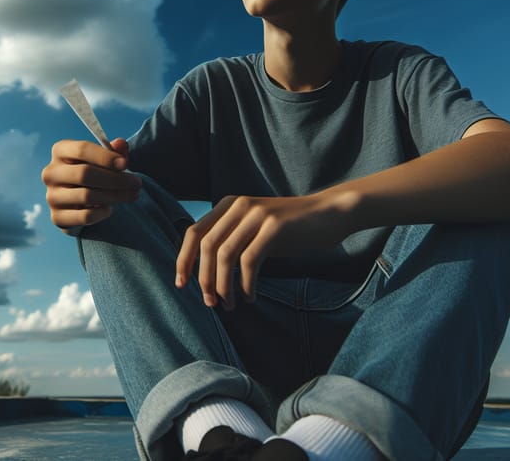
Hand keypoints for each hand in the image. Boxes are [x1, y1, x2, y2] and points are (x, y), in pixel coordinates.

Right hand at [41, 138, 141, 232]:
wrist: (79, 199)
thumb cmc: (94, 171)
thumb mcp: (104, 158)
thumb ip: (114, 151)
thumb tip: (121, 144)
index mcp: (60, 151)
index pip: (82, 149)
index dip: (105, 156)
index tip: (125, 164)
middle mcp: (51, 173)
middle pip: (85, 174)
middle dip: (116, 179)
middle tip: (137, 183)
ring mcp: (52, 196)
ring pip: (87, 196)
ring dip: (115, 196)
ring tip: (133, 195)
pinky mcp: (57, 217)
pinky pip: (84, 216)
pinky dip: (102, 213)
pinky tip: (110, 208)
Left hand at [175, 192, 346, 309]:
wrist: (328, 214)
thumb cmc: (290, 228)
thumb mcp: (255, 228)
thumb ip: (231, 239)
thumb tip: (203, 272)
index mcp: (229, 204)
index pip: (194, 232)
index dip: (183, 260)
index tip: (181, 285)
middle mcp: (239, 205)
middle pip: (207, 246)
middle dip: (203, 278)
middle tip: (211, 302)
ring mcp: (257, 214)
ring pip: (225, 255)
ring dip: (223, 286)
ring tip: (229, 305)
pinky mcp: (274, 227)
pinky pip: (249, 261)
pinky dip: (246, 284)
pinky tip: (250, 297)